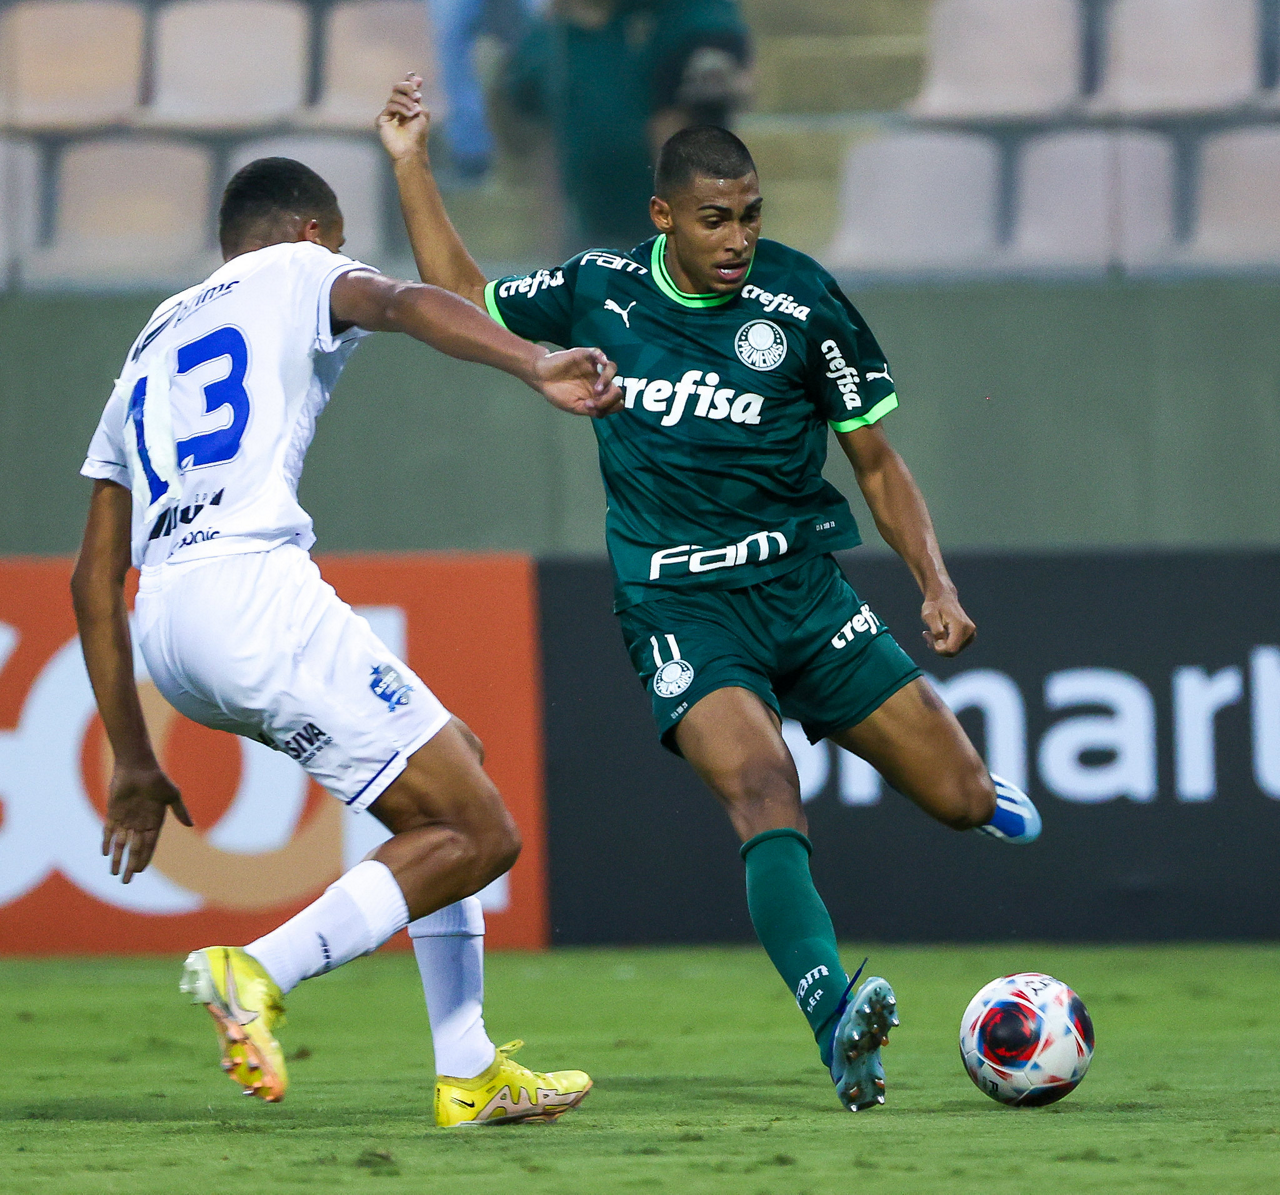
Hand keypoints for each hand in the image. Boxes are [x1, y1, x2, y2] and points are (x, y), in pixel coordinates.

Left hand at [102, 763, 192, 883]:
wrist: (137, 766)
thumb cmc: (157, 779)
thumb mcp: (172, 795)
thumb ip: (179, 810)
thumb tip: (190, 825)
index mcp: (155, 821)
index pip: (149, 844)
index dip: (144, 858)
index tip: (139, 871)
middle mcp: (140, 823)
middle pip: (134, 849)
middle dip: (130, 865)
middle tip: (126, 881)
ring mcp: (126, 819)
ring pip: (120, 843)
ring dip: (117, 858)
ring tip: (113, 873)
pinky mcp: (113, 813)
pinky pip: (109, 831)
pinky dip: (107, 842)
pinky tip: (106, 853)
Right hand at [377, 74, 429, 162]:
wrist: (412, 149)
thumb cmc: (418, 133)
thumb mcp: (421, 111)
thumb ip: (417, 95)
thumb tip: (417, 76)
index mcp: (406, 105)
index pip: (404, 89)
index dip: (409, 82)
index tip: (417, 80)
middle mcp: (396, 108)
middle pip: (397, 88)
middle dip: (408, 88)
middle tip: (416, 96)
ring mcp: (388, 113)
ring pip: (394, 96)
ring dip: (407, 102)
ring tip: (415, 112)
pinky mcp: (382, 119)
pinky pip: (390, 106)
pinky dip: (401, 109)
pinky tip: (408, 116)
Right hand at [533, 348, 624, 416]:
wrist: (541, 377)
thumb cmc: (557, 392)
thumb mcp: (574, 407)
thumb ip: (590, 410)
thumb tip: (602, 411)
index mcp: (599, 395)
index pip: (616, 401)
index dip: (611, 407)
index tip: (596, 409)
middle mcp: (600, 380)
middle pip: (617, 387)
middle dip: (611, 397)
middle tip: (595, 401)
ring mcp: (594, 367)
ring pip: (612, 369)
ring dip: (607, 381)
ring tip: (596, 390)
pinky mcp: (586, 356)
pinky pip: (599, 354)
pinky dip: (602, 358)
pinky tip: (601, 364)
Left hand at [921, 589, 975, 656]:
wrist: (942, 597)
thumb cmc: (934, 606)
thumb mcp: (929, 616)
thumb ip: (935, 629)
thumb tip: (942, 642)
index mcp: (961, 626)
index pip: (951, 649)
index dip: (937, 649)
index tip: (928, 637)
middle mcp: (970, 631)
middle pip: (952, 652)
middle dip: (938, 647)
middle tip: (927, 635)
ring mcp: (972, 634)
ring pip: (953, 651)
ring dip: (940, 646)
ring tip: (931, 633)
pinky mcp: (970, 636)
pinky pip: (955, 648)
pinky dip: (945, 644)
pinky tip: (938, 635)